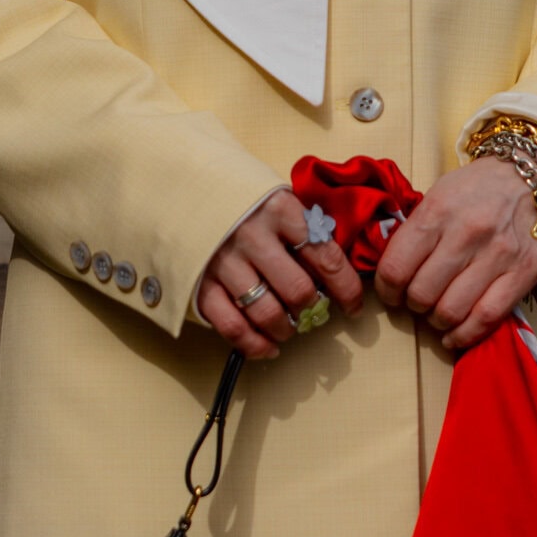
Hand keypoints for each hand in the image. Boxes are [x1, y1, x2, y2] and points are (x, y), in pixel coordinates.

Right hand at [197, 187, 362, 360]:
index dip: (347, 290)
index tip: (354, 307)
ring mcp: (224, 261)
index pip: (327, 258)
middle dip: (313, 311)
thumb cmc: (243, 200)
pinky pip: (232, 326)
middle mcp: (253, 235)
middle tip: (313, 312)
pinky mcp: (200, 283)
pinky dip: (254, 344)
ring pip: (267, 313)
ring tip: (289, 327)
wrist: (182, 189)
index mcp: (280, 210)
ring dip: (286, 329)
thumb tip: (337, 273)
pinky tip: (267, 346)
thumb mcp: (278, 198)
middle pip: (299, 291)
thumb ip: (305, 229)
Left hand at [372, 159, 536, 352]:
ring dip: (437, 321)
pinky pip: (486, 317)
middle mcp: (466, 234)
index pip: (396, 268)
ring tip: (437, 314)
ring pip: (451, 310)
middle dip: (412, 306)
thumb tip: (392, 270)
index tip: (391, 293)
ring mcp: (497, 256)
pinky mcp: (522, 273)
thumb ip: (416, 231)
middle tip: (417, 301)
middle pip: (422, 294)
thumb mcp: (438, 195)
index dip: (386, 290)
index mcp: (438, 212)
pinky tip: (454, 335)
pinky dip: (465, 335)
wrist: (530, 176)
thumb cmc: (478, 187)